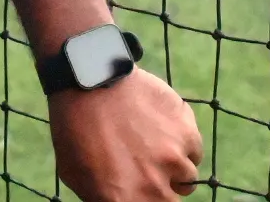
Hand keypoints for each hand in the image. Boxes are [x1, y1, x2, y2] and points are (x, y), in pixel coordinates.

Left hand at [50, 67, 202, 201]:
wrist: (88, 80)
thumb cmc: (76, 127)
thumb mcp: (75, 174)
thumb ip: (102, 198)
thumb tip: (121, 200)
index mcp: (124, 201)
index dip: (147, 199)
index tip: (142, 190)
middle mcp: (153, 187)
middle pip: (172, 201)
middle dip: (162, 190)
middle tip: (145, 169)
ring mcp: (174, 160)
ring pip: (187, 178)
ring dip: (173, 166)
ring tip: (150, 143)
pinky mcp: (187, 133)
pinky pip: (194, 151)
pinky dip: (183, 143)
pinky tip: (161, 128)